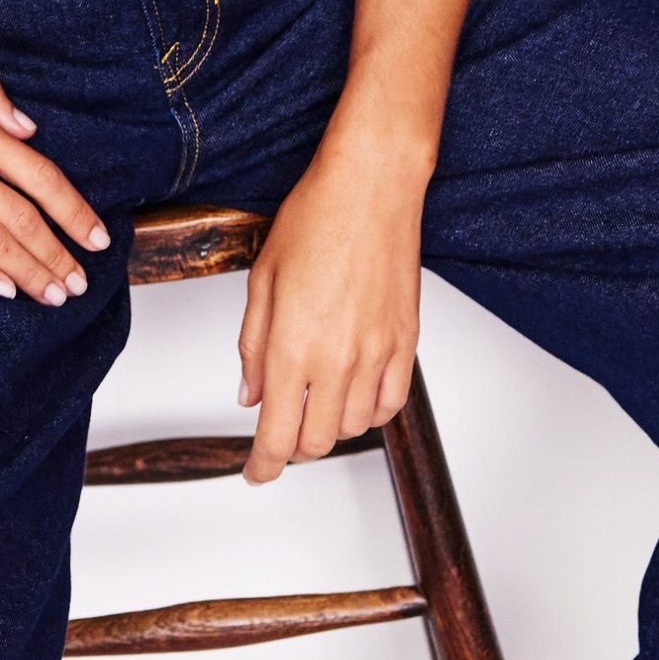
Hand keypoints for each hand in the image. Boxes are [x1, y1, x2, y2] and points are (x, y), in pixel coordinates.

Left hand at [235, 132, 426, 483]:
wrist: (372, 186)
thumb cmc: (314, 218)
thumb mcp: (263, 279)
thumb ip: (254, 345)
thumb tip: (251, 393)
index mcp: (293, 348)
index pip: (277, 435)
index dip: (263, 466)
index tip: (256, 473)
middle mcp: (338, 360)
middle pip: (315, 441)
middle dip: (291, 447)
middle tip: (279, 432)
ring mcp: (377, 354)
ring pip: (352, 427)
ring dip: (328, 429)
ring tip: (313, 405)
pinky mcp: (406, 342)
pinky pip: (391, 404)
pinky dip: (369, 413)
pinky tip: (354, 397)